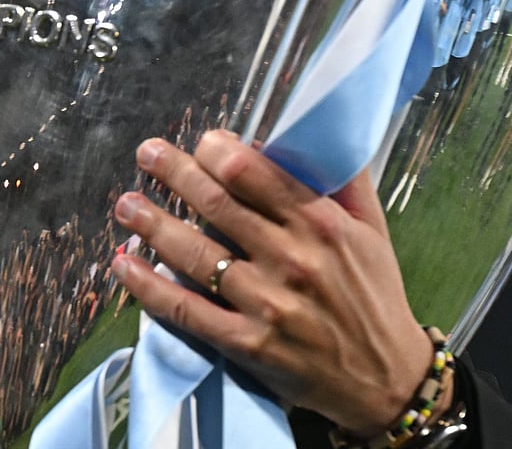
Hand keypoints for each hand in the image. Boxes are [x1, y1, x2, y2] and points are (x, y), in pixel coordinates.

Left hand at [110, 129, 442, 436]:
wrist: (386, 379)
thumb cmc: (374, 295)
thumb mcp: (372, 230)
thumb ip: (343, 179)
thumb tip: (310, 132)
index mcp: (321, 224)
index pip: (252, 172)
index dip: (216, 150)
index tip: (201, 143)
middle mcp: (292, 259)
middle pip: (216, 203)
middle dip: (174, 172)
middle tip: (146, 153)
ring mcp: (266, 304)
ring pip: (194, 253)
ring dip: (152, 224)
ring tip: (125, 204)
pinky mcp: (247, 344)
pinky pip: (187, 310)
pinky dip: (150, 287)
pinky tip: (124, 267)